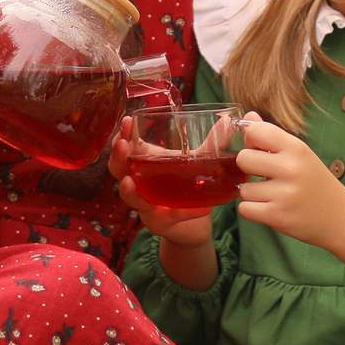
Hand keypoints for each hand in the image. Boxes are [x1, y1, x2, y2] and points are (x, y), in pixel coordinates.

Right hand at [111, 121, 219, 287]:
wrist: (195, 223)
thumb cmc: (187, 185)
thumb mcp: (197, 162)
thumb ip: (211, 144)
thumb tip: (227, 122)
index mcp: (144, 163)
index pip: (125, 146)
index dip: (122, 135)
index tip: (127, 120)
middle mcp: (139, 184)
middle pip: (118, 171)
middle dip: (117, 158)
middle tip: (122, 146)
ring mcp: (145, 205)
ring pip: (132, 199)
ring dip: (130, 191)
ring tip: (128, 182)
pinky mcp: (159, 224)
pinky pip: (168, 217)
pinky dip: (185, 213)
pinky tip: (202, 208)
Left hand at [237, 114, 344, 298]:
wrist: (340, 217)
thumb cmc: (315, 182)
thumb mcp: (300, 154)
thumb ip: (272, 135)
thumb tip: (247, 117)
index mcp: (297, 148)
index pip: (255, 131)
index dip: (251, 141)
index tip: (260, 151)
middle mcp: (291, 169)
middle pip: (243, 159)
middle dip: (249, 169)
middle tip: (264, 176)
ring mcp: (284, 194)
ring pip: (243, 189)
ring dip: (252, 194)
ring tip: (272, 195)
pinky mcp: (277, 216)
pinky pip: (244, 209)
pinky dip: (252, 210)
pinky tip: (269, 208)